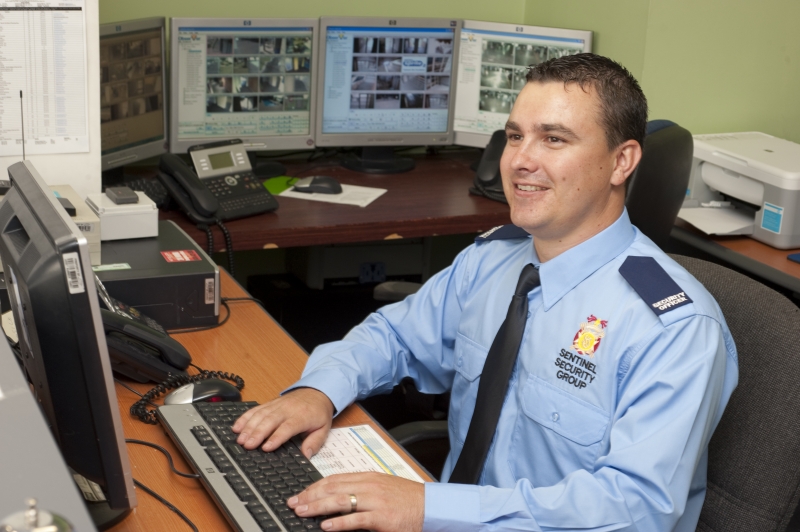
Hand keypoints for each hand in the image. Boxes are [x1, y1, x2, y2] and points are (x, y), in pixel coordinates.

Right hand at [232, 387, 333, 455]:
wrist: (317, 391)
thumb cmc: (319, 412)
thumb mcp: (324, 428)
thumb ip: (315, 442)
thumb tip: (306, 455)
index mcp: (301, 416)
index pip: (287, 427)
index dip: (276, 437)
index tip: (266, 448)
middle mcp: (287, 409)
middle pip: (270, 420)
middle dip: (257, 433)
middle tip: (247, 445)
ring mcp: (277, 405)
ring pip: (261, 414)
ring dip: (248, 426)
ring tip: (240, 439)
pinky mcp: (270, 403)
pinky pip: (256, 409)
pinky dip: (245, 417)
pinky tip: (237, 426)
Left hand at [287, 472, 423, 531]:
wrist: (431, 507)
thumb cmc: (407, 500)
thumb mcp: (382, 489)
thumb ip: (361, 491)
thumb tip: (337, 498)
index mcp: (367, 478)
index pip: (334, 478)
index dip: (314, 486)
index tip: (300, 494)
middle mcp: (369, 486)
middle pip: (332, 487)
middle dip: (310, 496)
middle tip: (293, 503)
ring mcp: (375, 501)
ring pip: (340, 500)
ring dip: (318, 507)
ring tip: (302, 512)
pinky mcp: (381, 517)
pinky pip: (356, 519)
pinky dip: (339, 523)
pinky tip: (325, 526)